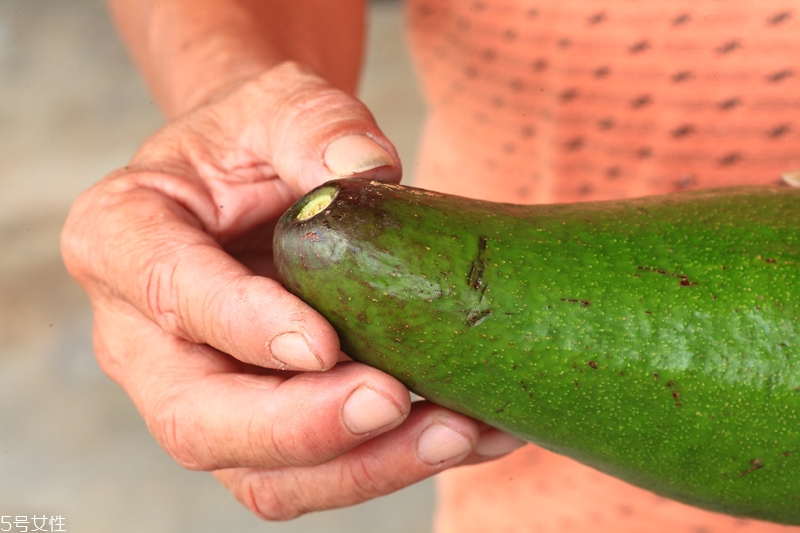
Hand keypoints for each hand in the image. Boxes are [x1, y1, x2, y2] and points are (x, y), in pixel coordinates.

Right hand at [62, 61, 524, 519]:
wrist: (256, 182)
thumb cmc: (254, 142)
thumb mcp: (277, 104)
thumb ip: (315, 126)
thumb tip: (369, 172)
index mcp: (121, 239)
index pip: (170, 293)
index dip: (243, 328)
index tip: (324, 344)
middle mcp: (142, 337)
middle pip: (197, 420)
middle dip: (301, 428)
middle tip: (395, 402)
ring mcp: (197, 392)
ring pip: (259, 474)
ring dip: (361, 466)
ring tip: (456, 430)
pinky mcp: (255, 424)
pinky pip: (312, 472)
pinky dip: (387, 464)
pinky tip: (463, 433)